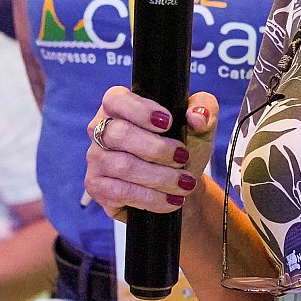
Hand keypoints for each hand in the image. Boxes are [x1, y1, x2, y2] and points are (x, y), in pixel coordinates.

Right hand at [84, 86, 218, 219]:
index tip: (168, 123)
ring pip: (122, 166)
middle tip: (182, 157)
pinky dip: (151, 198)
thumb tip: (196, 116)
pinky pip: (121, 192)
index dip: (141, 111)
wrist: (180, 185)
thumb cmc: (184, 147)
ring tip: (185, 183)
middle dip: (157, 149)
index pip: (117, 100)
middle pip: (120, 135)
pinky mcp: (98, 187)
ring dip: (159, 177)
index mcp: (118, 105)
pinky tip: (171, 199)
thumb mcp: (200, 125)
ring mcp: (95, 159)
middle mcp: (100, 130)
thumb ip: (204, 109)